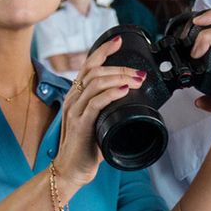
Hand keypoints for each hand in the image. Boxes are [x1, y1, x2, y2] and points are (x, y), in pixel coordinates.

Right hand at [56, 35, 147, 184]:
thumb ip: (108, 108)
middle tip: (140, 73)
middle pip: (94, 70)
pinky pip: (95, 102)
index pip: (88, 66)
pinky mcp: (80, 124)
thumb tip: (130, 98)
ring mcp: (74, 110)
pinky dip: (111, 93)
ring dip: (119, 78)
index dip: (103, 51)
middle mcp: (73, 99)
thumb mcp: (98, 121)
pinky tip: (123, 90)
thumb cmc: (86, 147)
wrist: (71, 169)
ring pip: (95, 83)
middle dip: (119, 67)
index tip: (118, 41)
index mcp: (76, 95)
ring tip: (137, 81)